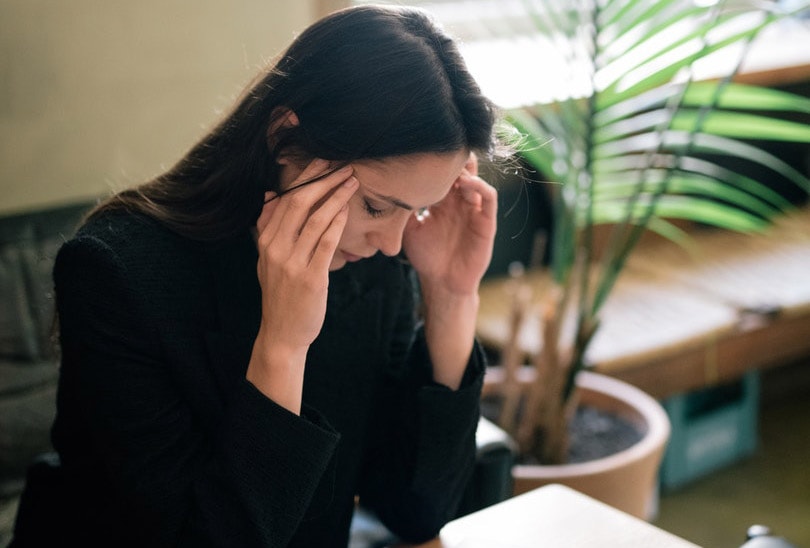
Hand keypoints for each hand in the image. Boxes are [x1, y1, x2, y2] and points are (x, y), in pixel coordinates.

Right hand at [248, 159, 357, 412]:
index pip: (284, 199)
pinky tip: (347, 210)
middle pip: (298, 202)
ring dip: (335, 196)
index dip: (304, 177)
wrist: (282, 333)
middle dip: (321, 179)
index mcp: (265, 240)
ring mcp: (292, 262)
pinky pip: (325, 243)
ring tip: (352, 181)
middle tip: (341, 163)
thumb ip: (268, 227)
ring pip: (314, 219)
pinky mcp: (310, 277)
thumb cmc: (280, 294)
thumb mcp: (267, 259)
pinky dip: (336, 223)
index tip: (322, 159)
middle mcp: (275, 248)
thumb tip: (270, 195)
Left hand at [402, 153, 496, 296]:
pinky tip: (467, 183)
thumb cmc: (426, 256)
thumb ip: (403, 210)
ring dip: (466, 171)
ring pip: (476, 179)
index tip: (423, 155)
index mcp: (442, 201)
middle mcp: (459, 202)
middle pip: (462, 171)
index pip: (443, 174)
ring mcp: (474, 210)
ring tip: (453, 169)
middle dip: (453, 161)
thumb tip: (388, 188)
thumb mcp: (409, 229)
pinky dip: (480, 186)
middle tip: (441, 154)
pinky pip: (489, 198)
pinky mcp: (486, 221)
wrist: (442, 282)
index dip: (436, 163)